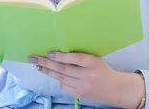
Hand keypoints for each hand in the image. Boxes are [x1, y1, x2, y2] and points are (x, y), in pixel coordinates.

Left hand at [29, 52, 144, 107]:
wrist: (115, 89)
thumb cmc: (102, 70)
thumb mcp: (94, 59)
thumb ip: (79, 57)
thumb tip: (57, 54)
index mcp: (92, 62)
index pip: (73, 58)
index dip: (60, 56)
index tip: (48, 53)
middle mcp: (87, 75)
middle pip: (63, 69)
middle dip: (46, 63)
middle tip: (33, 58)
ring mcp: (83, 86)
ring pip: (61, 78)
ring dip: (47, 71)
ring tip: (37, 66)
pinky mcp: (80, 95)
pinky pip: (64, 86)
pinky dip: (57, 80)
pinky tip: (51, 74)